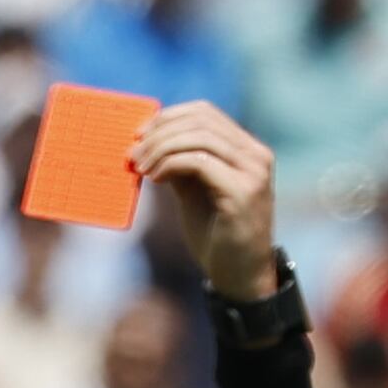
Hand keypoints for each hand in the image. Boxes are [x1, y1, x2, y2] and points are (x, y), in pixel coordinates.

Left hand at [131, 101, 282, 300]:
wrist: (240, 275)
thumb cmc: (215, 235)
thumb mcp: (193, 193)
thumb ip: (179, 166)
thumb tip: (147, 144)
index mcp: (246, 149)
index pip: (205, 112)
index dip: (168, 117)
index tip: (139, 135)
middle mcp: (255, 155)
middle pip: (201, 121)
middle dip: (159, 133)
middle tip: (132, 154)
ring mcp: (253, 171)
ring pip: (200, 137)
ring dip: (161, 148)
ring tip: (139, 167)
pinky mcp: (243, 192)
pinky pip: (200, 162)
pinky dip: (171, 164)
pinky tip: (155, 178)